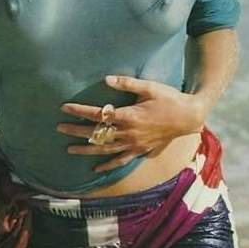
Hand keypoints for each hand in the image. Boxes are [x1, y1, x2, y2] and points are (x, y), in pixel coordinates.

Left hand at [57, 75, 207, 172]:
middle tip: (59, 128)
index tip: (65, 108)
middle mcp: (129, 133)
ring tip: (69, 149)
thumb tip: (106, 79)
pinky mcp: (141, 150)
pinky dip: (107, 165)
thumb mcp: (149, 87)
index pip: (99, 115)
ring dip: (87, 150)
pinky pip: (121, 160)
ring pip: (106, 150)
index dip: (80, 111)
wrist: (189, 116)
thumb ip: (127, 83)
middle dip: (77, 131)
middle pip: (98, 134)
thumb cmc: (169, 98)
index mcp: (129, 116)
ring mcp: (134, 144)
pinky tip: (96, 168)